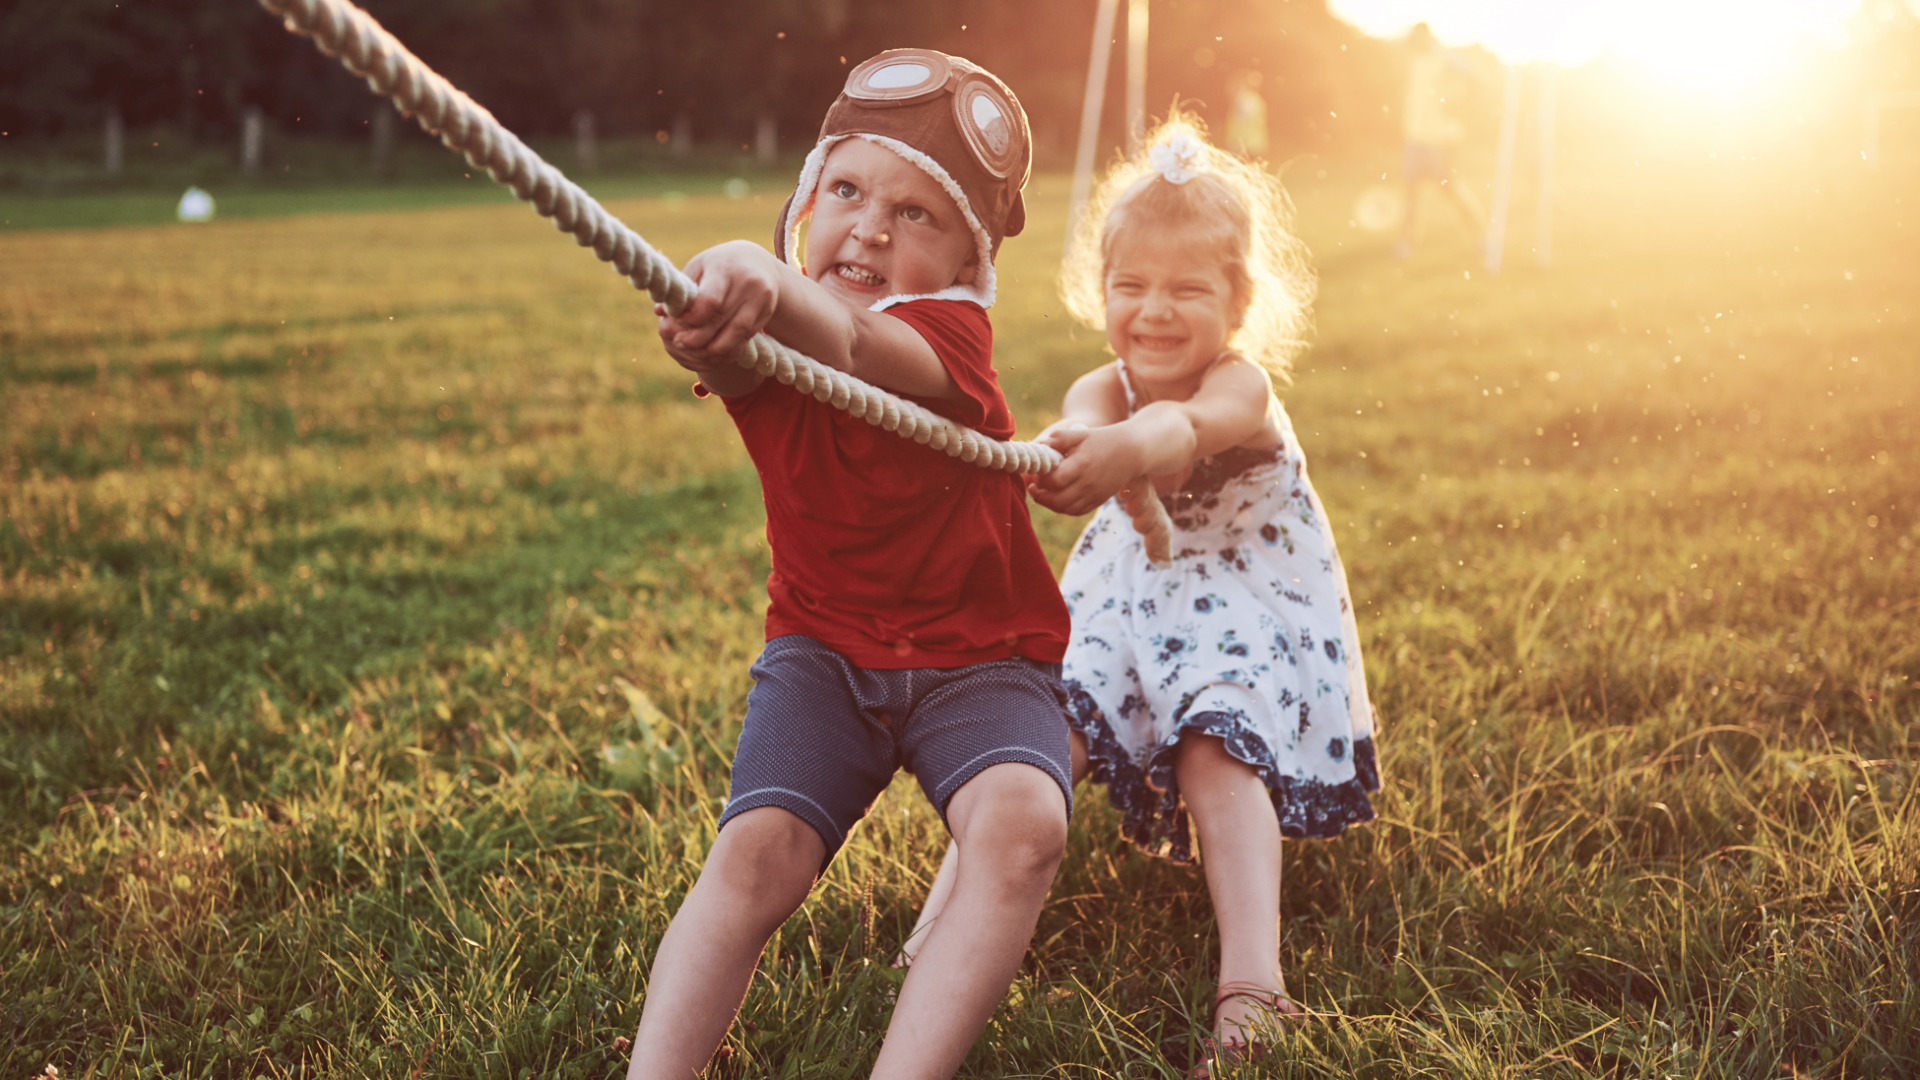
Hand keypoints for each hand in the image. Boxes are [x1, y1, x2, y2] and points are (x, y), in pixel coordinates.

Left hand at [656, 240, 780, 366]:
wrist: (757, 262)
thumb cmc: (719, 265)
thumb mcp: (699, 268)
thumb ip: (682, 290)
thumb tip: (659, 312)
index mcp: (725, 268)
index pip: (709, 301)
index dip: (691, 318)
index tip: (678, 322)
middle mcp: (747, 283)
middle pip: (720, 321)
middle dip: (697, 338)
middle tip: (679, 343)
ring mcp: (761, 299)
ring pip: (735, 335)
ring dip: (713, 349)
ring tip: (696, 352)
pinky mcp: (766, 313)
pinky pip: (746, 338)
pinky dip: (729, 348)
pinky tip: (714, 351)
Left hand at [1027, 423, 1146, 515]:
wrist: (1132, 451)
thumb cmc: (1102, 440)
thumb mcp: (1080, 434)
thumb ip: (1058, 438)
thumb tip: (1038, 446)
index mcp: (1082, 465)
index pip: (1054, 480)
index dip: (1041, 478)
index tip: (1039, 470)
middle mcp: (1088, 483)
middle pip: (1057, 500)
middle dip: (1040, 496)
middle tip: (1034, 487)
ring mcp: (1094, 494)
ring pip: (1065, 509)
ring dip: (1050, 504)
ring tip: (1042, 493)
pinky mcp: (1098, 500)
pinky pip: (1076, 511)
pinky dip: (1063, 508)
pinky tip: (1057, 498)